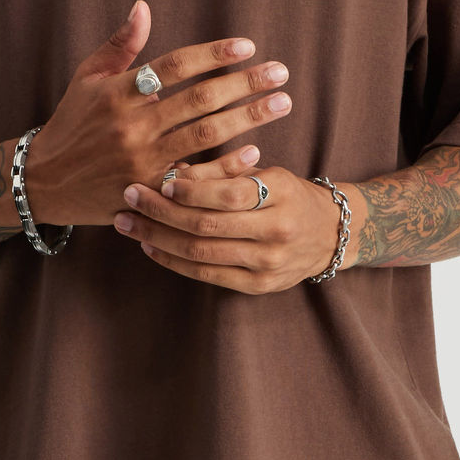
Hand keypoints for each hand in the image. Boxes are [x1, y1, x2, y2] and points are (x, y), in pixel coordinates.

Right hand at [20, 0, 294, 225]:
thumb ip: (120, 44)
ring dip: (248, 118)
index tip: (247, 46)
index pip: (174, 67)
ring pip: (205, 136)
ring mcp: (141, 162)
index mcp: (118, 93)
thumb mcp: (88, 78)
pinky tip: (255, 152)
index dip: (212, 54)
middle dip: (244, 84)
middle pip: (199, 100)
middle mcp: (131, 126)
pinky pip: (196, 179)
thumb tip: (143, 6)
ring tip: (281, 103)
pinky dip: (226, 166)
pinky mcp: (149, 193)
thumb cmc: (72, 123)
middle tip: (281, 72)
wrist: (45, 182)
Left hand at [111, 163, 357, 291]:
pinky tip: (151, 246)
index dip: (191, 190)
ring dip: (158, 237)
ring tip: (129, 223)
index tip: (160, 181)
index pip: (229, 194)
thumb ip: (223, 173)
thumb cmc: (288, 196)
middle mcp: (278, 231)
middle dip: (161, 212)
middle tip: (129, 197)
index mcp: (282, 194)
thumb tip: (172, 173)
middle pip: (208, 225)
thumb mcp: (266, 174)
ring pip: (201, 252)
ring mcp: (268, 263)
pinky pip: (206, 274)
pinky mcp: (258, 286)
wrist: (330, 235)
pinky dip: (174, 260)